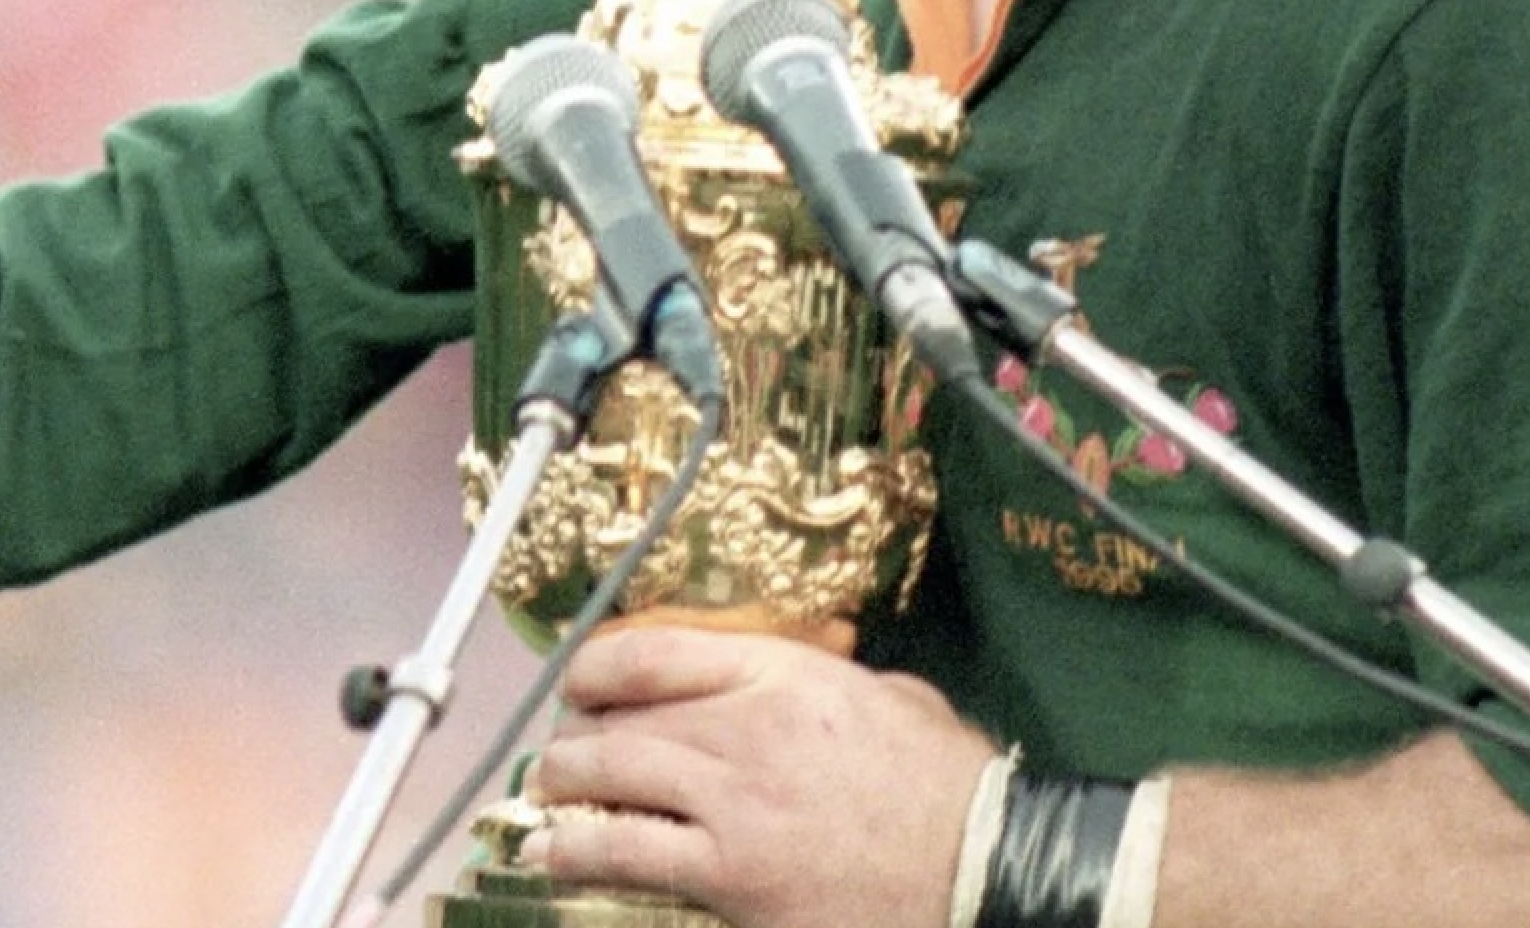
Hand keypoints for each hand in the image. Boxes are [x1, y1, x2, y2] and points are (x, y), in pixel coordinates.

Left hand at [521, 625, 994, 927]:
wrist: (983, 867)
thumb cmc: (950, 786)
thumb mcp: (890, 697)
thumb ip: (825, 680)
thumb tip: (792, 680)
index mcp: (783, 674)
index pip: (653, 651)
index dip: (596, 665)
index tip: (578, 680)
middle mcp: (744, 728)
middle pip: (618, 718)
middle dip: (575, 735)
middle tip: (563, 751)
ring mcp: (731, 806)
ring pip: (609, 779)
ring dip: (563, 786)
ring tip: (546, 796)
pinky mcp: (730, 878)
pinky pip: (625, 854)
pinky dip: (575, 849)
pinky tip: (549, 851)